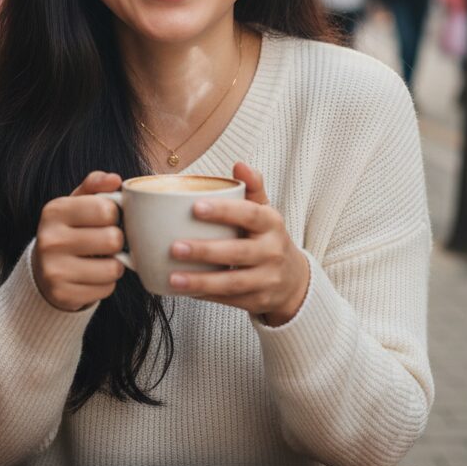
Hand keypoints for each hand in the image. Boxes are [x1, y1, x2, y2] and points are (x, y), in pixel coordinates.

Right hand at [31, 170, 125, 311]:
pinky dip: (106, 283)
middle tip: (105, 241)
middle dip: (117, 240)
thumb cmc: (69, 229)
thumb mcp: (76, 202)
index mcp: (54, 210)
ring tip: (101, 259)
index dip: (114, 214)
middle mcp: (49, 239)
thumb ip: (96, 185)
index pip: (106, 209)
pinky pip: (106, 289)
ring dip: (114, 264)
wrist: (43, 270)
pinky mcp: (62, 295)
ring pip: (113, 268)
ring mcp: (53, 270)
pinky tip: (92, 276)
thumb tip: (115, 180)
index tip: (106, 218)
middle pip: (113, 239)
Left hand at [167, 162, 309, 326]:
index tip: (195, 207)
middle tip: (174, 247)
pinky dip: (206, 296)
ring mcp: (267, 279)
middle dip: (205, 251)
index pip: (249, 214)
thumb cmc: (267, 237)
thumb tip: (239, 164)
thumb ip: (252, 187)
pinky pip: (229, 300)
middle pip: (238, 251)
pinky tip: (184, 291)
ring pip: (232, 282)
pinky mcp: (258, 301)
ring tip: (174, 278)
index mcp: (271, 223)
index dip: (223, 211)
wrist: (293, 279)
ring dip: (201, 282)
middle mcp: (272, 251)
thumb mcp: (264, 211)